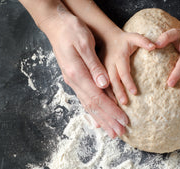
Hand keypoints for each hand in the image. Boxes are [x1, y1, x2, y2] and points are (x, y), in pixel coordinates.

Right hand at [42, 10, 127, 137]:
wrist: (56, 25)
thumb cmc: (71, 30)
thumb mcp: (84, 42)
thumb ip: (94, 65)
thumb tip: (103, 85)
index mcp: (77, 74)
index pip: (97, 98)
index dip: (111, 111)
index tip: (123, 120)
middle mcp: (73, 81)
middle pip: (93, 107)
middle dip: (108, 121)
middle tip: (120, 133)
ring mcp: (73, 82)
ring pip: (89, 106)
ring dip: (101, 120)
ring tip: (112, 132)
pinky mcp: (75, 80)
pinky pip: (85, 100)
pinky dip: (93, 112)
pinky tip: (98, 121)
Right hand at [102, 29, 154, 105]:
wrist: (106, 38)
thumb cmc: (124, 40)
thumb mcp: (134, 37)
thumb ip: (144, 41)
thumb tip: (155, 46)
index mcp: (118, 57)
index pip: (124, 71)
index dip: (129, 82)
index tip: (135, 92)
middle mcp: (109, 64)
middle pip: (113, 80)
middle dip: (119, 92)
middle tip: (125, 103)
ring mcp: (102, 70)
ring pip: (105, 84)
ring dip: (111, 96)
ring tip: (116, 107)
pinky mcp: (99, 74)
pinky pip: (101, 85)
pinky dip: (105, 95)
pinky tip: (109, 104)